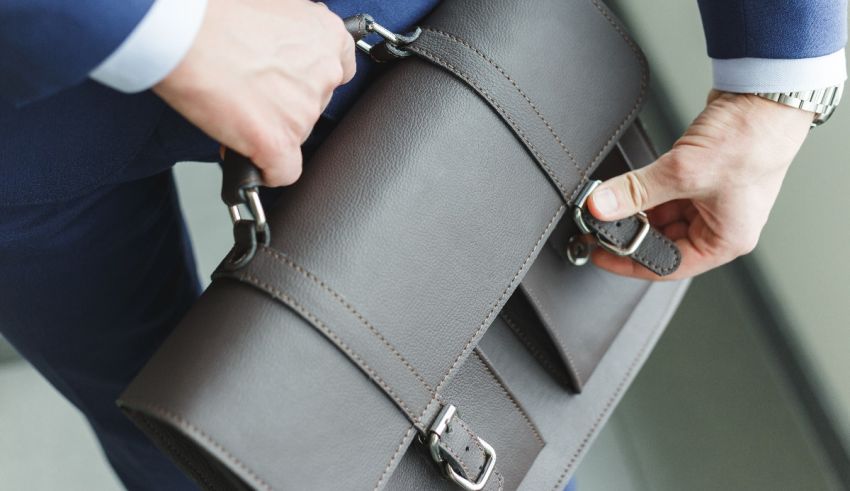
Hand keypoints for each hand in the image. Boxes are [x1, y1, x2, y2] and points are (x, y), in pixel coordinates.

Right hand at [153, 0, 355, 185]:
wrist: (185, 33)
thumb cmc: (215, 14)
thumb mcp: (269, 7)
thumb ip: (287, 34)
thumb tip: (276, 55)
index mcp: (325, 35)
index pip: (340, 68)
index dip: (311, 78)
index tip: (293, 81)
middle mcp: (324, 73)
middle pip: (315, 103)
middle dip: (286, 103)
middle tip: (251, 92)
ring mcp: (304, 111)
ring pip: (296, 133)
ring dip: (270, 128)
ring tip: (234, 109)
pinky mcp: (279, 142)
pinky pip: (283, 171)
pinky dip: (266, 169)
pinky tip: (249, 157)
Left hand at [587, 90, 813, 279]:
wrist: (765, 94)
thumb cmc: (752, 139)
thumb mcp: (685, 171)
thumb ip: (637, 191)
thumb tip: (601, 207)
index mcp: (726, 239)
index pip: (669, 265)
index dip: (630, 262)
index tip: (601, 254)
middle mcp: (720, 224)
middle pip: (663, 240)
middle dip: (631, 232)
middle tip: (599, 224)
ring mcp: (711, 200)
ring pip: (661, 216)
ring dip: (636, 209)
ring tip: (610, 202)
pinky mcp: (701, 177)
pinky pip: (664, 193)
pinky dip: (644, 191)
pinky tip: (626, 186)